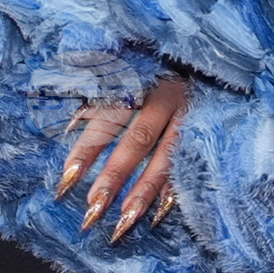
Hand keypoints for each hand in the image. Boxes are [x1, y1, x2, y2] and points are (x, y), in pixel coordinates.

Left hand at [55, 73, 192, 237]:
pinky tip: (158, 214)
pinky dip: (174, 188)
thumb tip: (68, 126)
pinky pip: (190, 163)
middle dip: (114, 176)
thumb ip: (96, 96)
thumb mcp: (122, 69)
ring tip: (124, 222)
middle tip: (93, 209)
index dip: (87, 149)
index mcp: (139, 79)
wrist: (204, 50)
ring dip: (144, 191)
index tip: (66, 179)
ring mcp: (189, 114)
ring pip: (166, 156)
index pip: (108, 118)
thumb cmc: (152, 66)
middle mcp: (164, 97)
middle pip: (137, 140)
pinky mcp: (207, 127)